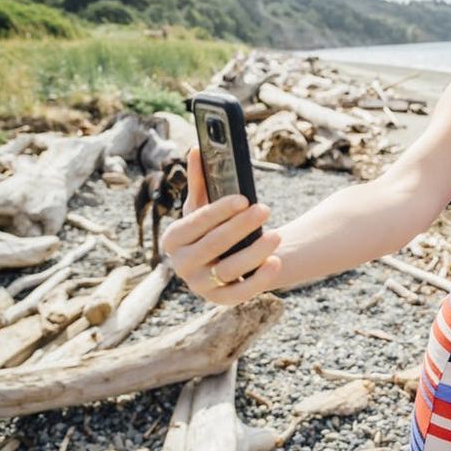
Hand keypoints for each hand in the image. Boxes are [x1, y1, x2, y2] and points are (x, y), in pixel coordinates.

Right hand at [160, 147, 281, 304]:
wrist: (221, 260)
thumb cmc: (210, 228)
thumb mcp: (201, 206)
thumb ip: (200, 181)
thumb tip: (197, 149)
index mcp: (174, 239)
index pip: (196, 223)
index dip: (219, 211)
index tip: (243, 197)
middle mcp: (181, 265)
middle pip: (214, 245)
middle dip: (241, 226)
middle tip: (265, 208)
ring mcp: (200, 286)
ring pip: (230, 269)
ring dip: (254, 252)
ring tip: (276, 235)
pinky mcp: (221, 301)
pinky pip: (241, 293)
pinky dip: (259, 279)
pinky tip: (275, 263)